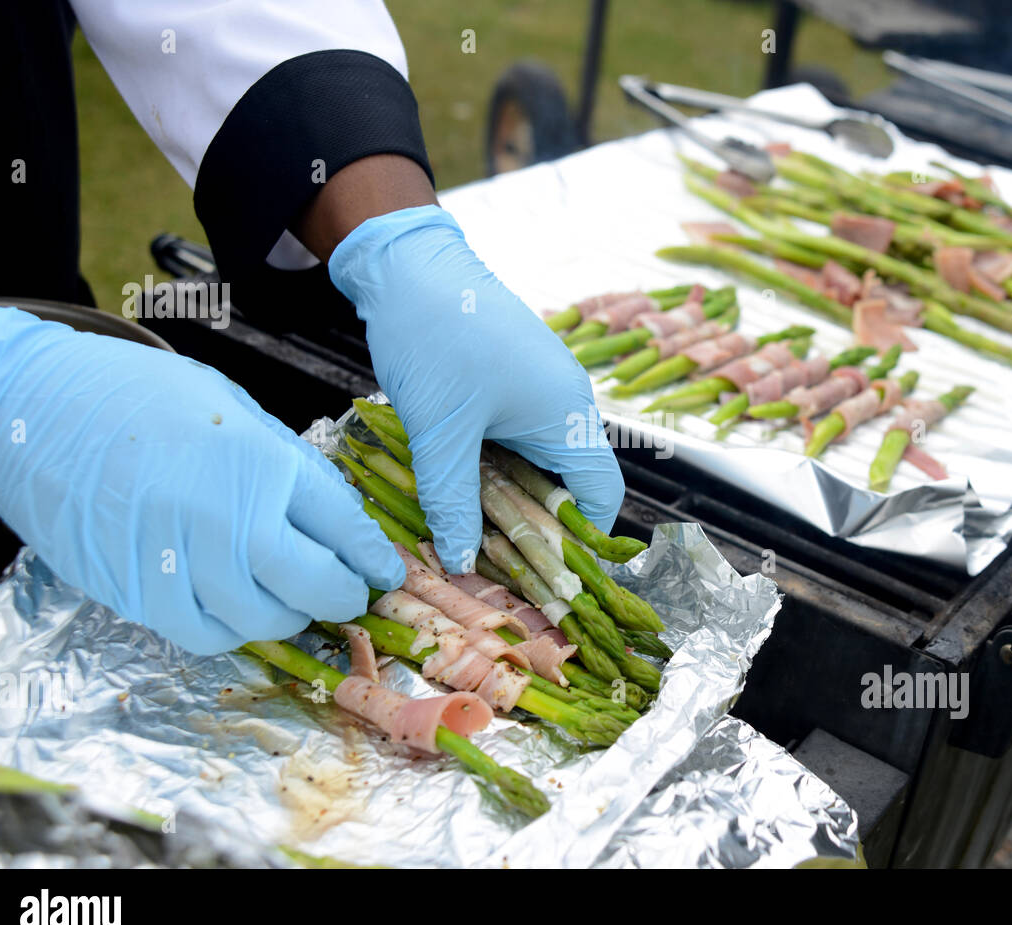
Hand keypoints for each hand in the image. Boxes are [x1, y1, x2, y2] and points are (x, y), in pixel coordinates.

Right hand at [0, 308, 404, 654]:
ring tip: (293, 600)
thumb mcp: (234, 411)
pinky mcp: (136, 592)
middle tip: (348, 592)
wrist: (38, 410)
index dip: (371, 557)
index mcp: (260, 463)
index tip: (382, 570)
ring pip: (261, 621)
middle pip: (312, 586)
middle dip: (342, 595)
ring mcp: (178, 562)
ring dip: (289, 617)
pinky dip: (232, 630)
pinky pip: (204, 634)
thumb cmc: (140, 398)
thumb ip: (287, 465)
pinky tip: (238, 609)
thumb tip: (336, 516)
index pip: (342, 528)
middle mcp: (226, 519)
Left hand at [329, 205, 623, 571]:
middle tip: (493, 563)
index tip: (544, 576)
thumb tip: (461, 560)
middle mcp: (567, 404)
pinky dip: (494, 467)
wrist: (409, 261)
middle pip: (569, 485)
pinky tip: (458, 485)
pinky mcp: (514, 378)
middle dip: (535, 527)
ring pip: (539, 463)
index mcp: (568, 416)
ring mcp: (541, 388)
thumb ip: (453, 500)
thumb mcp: (440, 430)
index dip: (582, 542)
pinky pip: (518, 438)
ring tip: (469, 530)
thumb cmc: (436, 336)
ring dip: (508, 497)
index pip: (601, 497)